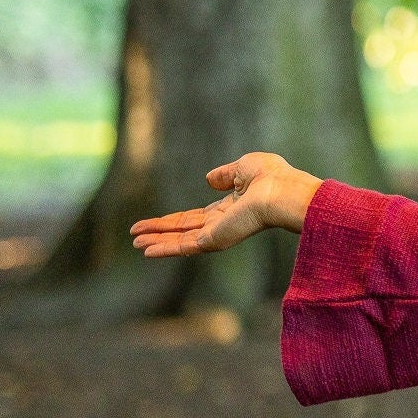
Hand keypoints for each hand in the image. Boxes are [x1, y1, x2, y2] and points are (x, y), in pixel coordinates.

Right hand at [130, 153, 322, 259]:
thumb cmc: (272, 176)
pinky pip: (184, 246)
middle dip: (159, 232)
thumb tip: (210, 179)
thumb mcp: (245, 166)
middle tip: (136, 235)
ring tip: (135, 243)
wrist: (282, 192)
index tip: (154, 222)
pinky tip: (146, 250)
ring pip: (180, 240)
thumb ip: (226, 174)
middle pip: (184, 230)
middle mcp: (223, 224)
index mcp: (233, 208)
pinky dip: (164, 248)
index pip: (197, 217)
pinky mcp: (215, 240)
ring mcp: (218, 234)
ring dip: (156, 241)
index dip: (174, 219)